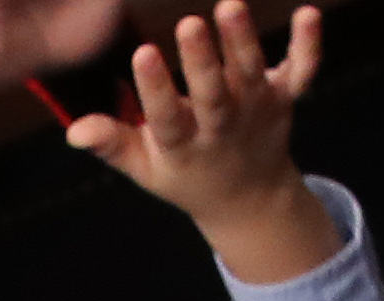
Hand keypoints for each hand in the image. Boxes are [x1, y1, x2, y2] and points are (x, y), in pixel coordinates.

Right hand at [67, 5, 335, 282]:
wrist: (251, 198)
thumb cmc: (187, 174)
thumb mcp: (146, 168)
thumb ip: (113, 144)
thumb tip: (73, 132)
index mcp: (184, 144)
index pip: (166, 117)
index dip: (155, 89)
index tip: (142, 55)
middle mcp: (222, 125)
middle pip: (213, 94)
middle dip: (202, 60)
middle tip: (189, 25)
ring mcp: (256, 109)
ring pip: (251, 75)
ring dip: (243, 41)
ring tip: (230, 6)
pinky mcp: (284, 95)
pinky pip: (302, 71)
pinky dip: (310, 45)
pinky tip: (309, 13)